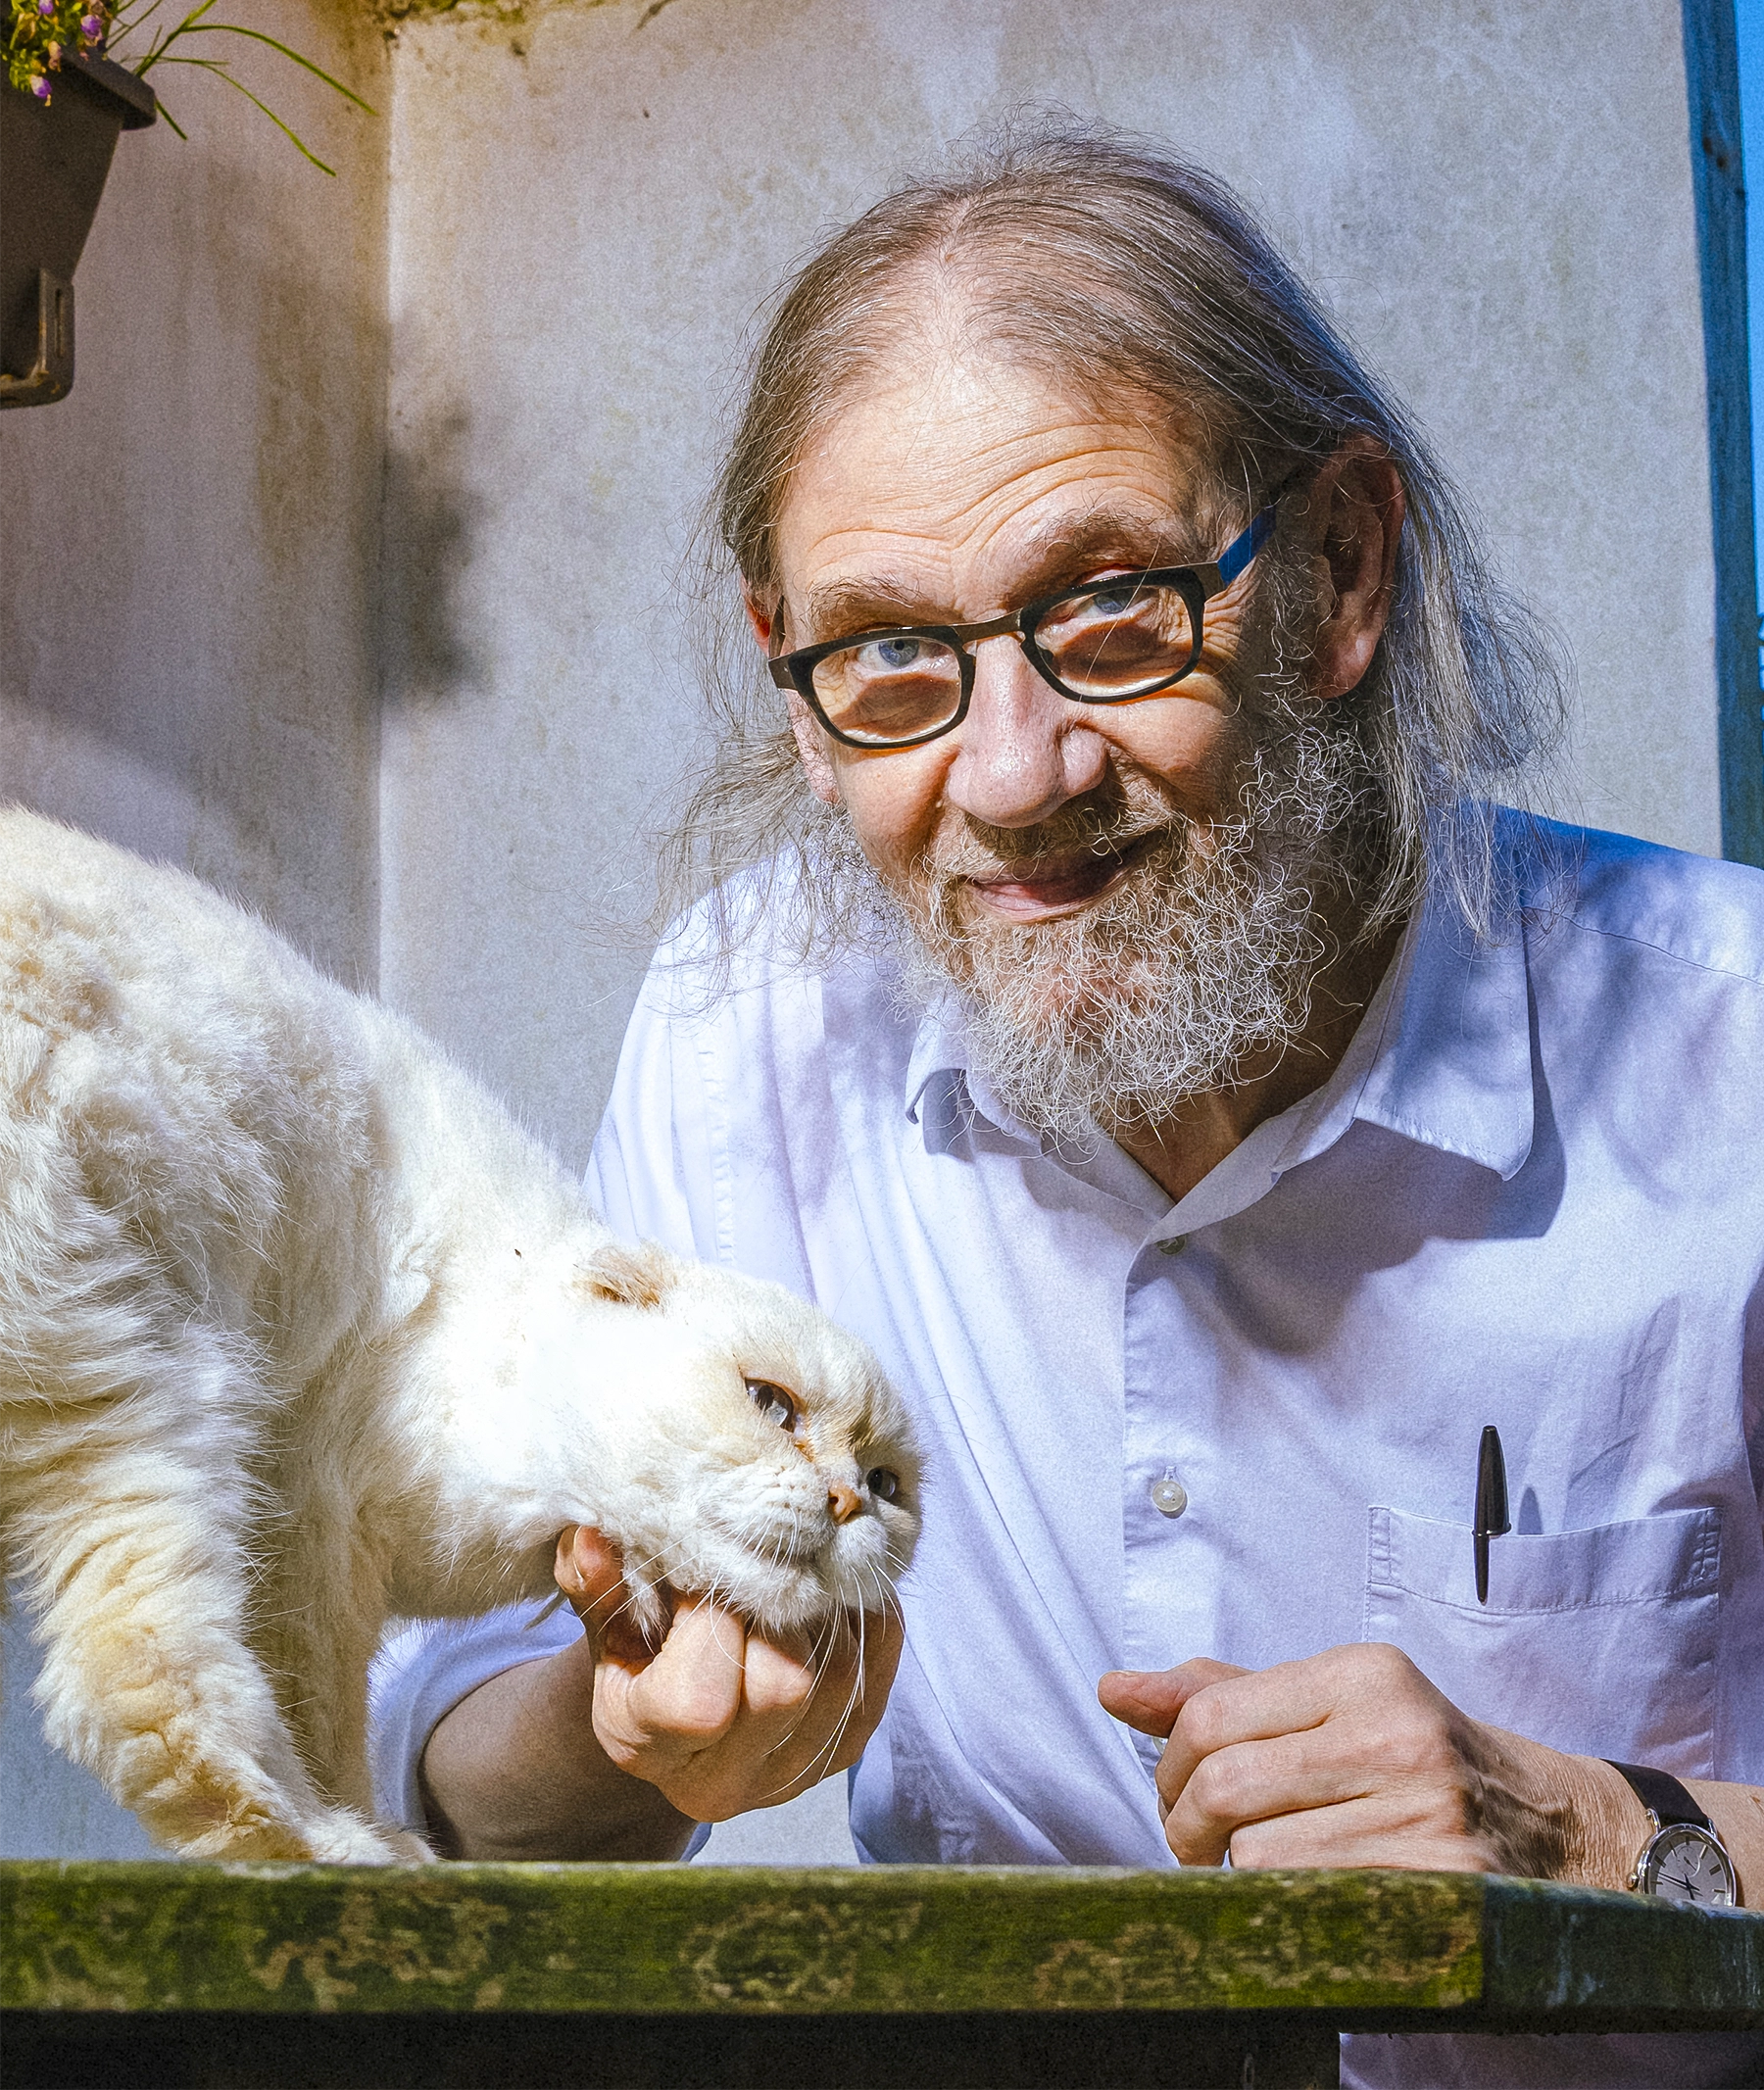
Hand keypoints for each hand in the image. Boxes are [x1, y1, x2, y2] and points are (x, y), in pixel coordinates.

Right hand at [555, 1525, 903, 1823]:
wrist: (675, 1706)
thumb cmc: (635, 1650)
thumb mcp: (603, 1618)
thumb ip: (597, 1584)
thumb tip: (592, 1539)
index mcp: (650, 1748)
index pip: (700, 1702)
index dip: (709, 1626)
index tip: (701, 1581)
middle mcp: (726, 1781)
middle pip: (784, 1685)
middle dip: (775, 1610)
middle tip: (757, 1566)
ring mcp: (795, 1770)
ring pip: (841, 1671)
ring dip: (825, 1605)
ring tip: (794, 1567)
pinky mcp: (846, 1745)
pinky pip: (879, 1662)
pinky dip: (864, 1611)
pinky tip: (830, 1587)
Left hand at [1097, 1643, 1644, 1884]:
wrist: (1562, 1831)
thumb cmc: (1419, 1761)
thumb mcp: (1334, 1706)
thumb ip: (1223, 1695)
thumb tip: (1114, 1689)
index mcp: (1362, 1671)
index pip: (1211, 1714)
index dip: (1170, 1767)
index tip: (1177, 1795)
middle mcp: (1394, 1730)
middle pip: (1226, 1784)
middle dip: (1186, 1826)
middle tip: (1196, 1845)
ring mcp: (1423, 1811)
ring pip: (1260, 1856)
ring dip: (1240, 1876)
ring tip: (1264, 1870)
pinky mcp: (1443, 1887)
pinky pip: (1312, 1907)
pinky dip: (1287, 1910)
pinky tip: (1305, 1899)